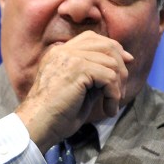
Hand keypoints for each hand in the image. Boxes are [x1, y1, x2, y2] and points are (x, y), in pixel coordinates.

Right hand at [15, 31, 132, 150]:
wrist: (37, 126)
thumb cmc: (55, 116)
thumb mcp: (78, 90)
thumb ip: (93, 76)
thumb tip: (118, 71)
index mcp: (59, 53)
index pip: (92, 38)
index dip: (113, 48)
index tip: (127, 62)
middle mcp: (64, 50)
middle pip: (106, 45)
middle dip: (121, 67)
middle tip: (121, 91)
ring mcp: (70, 57)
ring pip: (111, 62)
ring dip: (117, 87)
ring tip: (112, 105)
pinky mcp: (77, 69)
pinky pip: (109, 77)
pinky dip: (114, 95)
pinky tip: (108, 110)